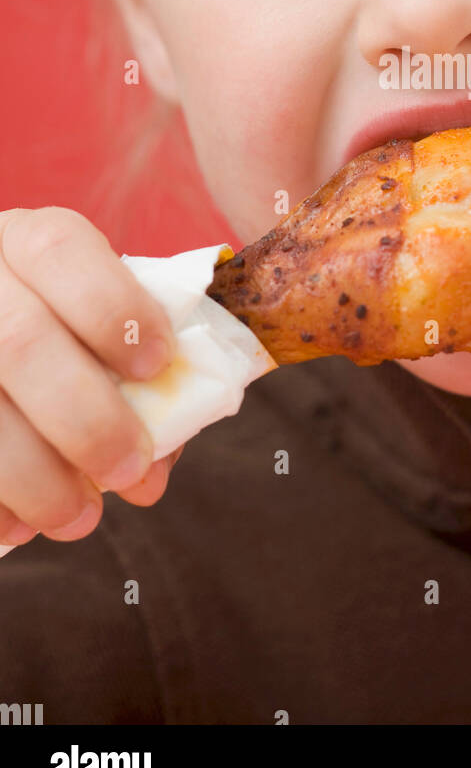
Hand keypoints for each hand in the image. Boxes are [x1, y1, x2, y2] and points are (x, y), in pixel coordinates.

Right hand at [0, 207, 183, 546]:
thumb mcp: (93, 326)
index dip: (114, 308)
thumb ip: (134, 376)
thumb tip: (154, 467)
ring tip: (80, 517)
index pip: (61, 250)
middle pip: (20, 341)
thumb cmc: (61, 334)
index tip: (157, 364)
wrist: (1, 329)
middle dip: (86, 418)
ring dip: (34, 476)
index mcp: (26, 242)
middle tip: (129, 467)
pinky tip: (18, 526)